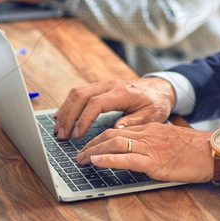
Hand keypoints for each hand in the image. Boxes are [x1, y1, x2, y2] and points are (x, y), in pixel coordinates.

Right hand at [54, 78, 176, 139]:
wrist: (161, 87)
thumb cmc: (157, 102)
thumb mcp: (152, 115)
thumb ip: (134, 122)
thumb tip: (116, 129)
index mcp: (122, 92)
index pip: (96, 103)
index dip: (84, 119)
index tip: (76, 135)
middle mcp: (110, 85)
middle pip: (81, 96)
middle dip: (69, 116)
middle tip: (62, 135)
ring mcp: (104, 85)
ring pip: (77, 92)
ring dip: (66, 110)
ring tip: (58, 129)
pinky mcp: (101, 87)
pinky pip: (80, 93)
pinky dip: (69, 104)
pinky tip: (61, 116)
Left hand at [76, 123, 213, 183]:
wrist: (213, 151)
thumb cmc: (196, 150)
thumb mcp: (171, 142)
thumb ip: (155, 144)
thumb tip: (141, 152)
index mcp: (151, 129)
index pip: (119, 130)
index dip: (100, 138)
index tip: (89, 146)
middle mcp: (147, 134)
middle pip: (111, 134)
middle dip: (91, 144)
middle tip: (79, 154)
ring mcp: (150, 147)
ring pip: (114, 143)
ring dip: (93, 151)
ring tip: (81, 159)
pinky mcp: (154, 161)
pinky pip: (126, 158)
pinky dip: (108, 159)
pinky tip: (96, 161)